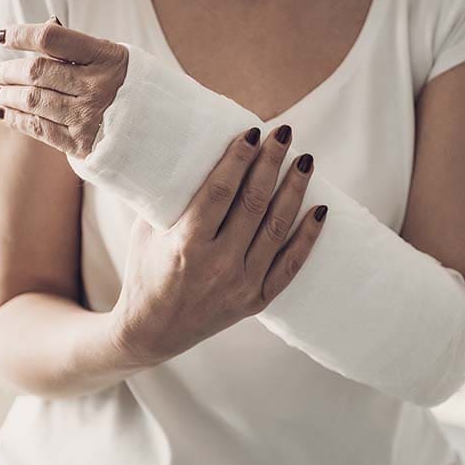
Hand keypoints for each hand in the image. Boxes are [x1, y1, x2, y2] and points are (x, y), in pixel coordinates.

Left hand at [0, 15, 128, 158]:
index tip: (0, 36)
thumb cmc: (131, 86)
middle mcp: (97, 86)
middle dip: (9, 70)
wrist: (162, 130)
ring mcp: (89, 117)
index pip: (52, 39)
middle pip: (37, 72)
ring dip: (7, 95)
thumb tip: (44, 24)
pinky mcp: (82, 144)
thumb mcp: (114, 59)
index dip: (20, 34)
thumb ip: (80, 48)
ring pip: (33, 101)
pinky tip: (2, 113)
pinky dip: (15, 120)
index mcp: (107, 57)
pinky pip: (39, 129)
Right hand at [110, 124, 328, 366]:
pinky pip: (290, 265)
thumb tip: (179, 146)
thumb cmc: (145, 272)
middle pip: (254, 203)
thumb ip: (164, 197)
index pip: (220, 192)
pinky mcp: (256, 301)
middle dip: (271, 163)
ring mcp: (241, 285)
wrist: (151, 332)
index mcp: (186, 245)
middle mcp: (218, 265)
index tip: (254, 131)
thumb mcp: (144, 232)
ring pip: (277, 229)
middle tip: (285, 133)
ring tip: (305, 161)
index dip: (239, 159)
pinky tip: (320, 210)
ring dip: (294, 191)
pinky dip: (308, 237)